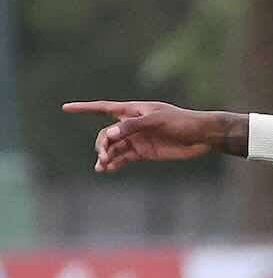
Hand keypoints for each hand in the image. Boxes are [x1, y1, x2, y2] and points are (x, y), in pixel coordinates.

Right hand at [62, 100, 242, 172]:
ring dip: (105, 156)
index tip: (65, 108)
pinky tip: (107, 169)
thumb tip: (109, 135)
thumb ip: (132, 127)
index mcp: (132, 111)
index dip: (84, 108)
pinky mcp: (144, 152)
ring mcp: (136, 139)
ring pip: (113, 148)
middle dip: (101, 144)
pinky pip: (123, 158)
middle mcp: (131, 125)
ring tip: (102, 166)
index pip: (103, 108)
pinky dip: (114, 163)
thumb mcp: (157, 121)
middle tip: (104, 156)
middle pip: (106, 134)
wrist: (201, 136)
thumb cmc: (181, 122)